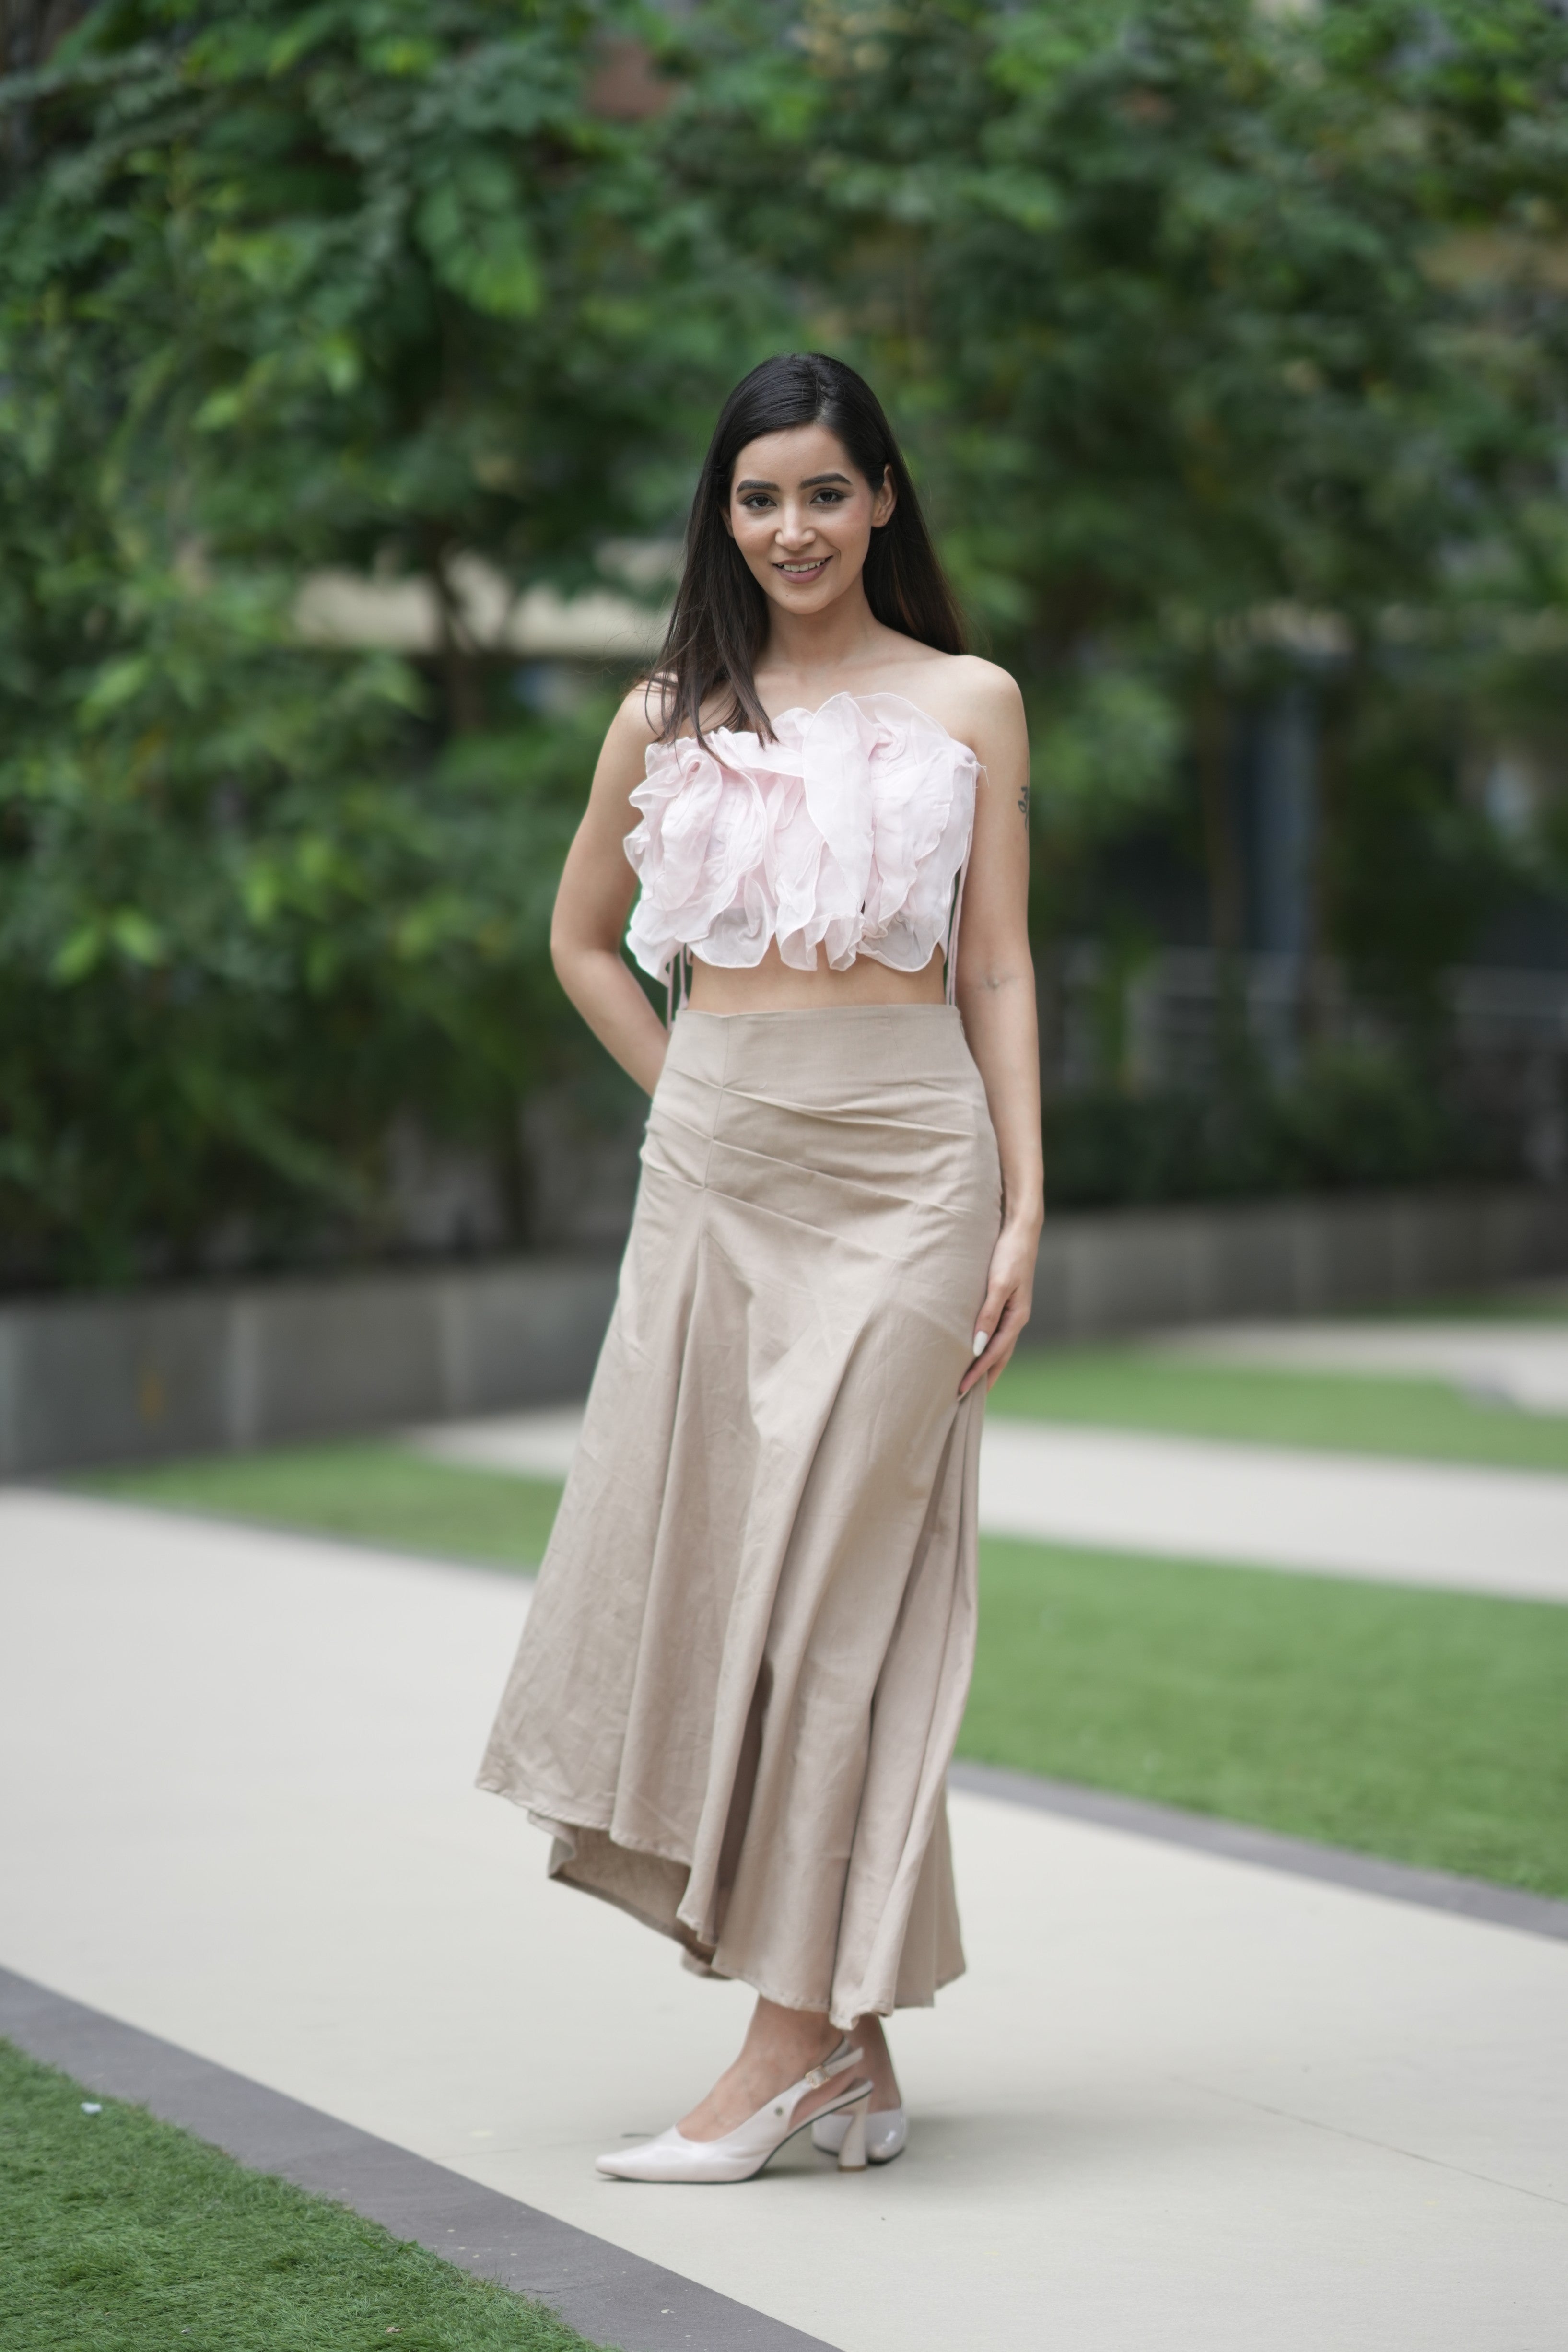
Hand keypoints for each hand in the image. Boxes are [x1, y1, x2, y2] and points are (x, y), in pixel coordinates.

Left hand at [958, 1217, 1038, 1398]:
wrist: (1021, 1232)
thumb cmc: (1009, 1255)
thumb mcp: (998, 1284)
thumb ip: (988, 1314)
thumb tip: (977, 1345)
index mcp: (1017, 1317)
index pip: (994, 1354)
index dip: (977, 1373)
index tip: (960, 1389)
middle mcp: (1017, 1319)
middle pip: (1000, 1357)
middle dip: (984, 1378)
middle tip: (964, 1397)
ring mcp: (1014, 1312)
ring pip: (999, 1347)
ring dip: (987, 1366)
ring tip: (972, 1383)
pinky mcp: (1007, 1304)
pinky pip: (997, 1334)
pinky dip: (988, 1348)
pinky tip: (977, 1351)